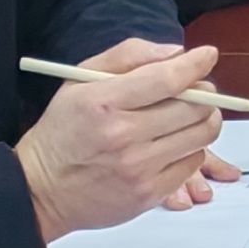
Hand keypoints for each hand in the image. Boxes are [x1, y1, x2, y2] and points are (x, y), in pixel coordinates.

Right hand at [16, 39, 236, 243]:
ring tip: (184, 117)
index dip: (195, 64)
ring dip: (202, 120)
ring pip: (202, 135)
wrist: (41, 190)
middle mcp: (123, 136)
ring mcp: (138, 168)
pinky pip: (193, 163)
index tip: (207, 55)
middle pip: (195, 107)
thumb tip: (176, 53)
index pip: (168, 79)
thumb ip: (128, 56)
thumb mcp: (80, 80)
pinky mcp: (149, 194)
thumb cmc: (64, 130)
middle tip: (194, 91)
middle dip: (203, 93)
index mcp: (104, 102)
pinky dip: (190, 149)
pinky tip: (169, 145)